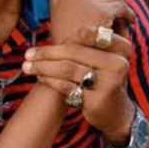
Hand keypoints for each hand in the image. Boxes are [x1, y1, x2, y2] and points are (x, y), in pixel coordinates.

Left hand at [23, 25, 135, 142]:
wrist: (116, 112)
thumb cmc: (103, 79)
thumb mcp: (103, 60)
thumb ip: (86, 46)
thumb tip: (54, 38)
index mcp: (121, 49)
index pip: (90, 35)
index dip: (68, 37)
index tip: (49, 42)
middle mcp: (118, 64)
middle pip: (74, 51)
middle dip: (47, 52)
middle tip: (28, 54)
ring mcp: (108, 83)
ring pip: (68, 68)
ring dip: (43, 66)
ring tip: (27, 66)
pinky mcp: (96, 100)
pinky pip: (66, 86)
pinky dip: (50, 80)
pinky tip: (41, 77)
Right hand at [49, 0, 135, 43]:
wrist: (67, 65)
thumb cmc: (68, 48)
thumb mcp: (65, 25)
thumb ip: (77, 11)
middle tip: (120, 10)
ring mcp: (85, 0)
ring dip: (120, 6)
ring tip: (126, 16)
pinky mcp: (101, 12)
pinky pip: (122, 8)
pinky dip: (128, 14)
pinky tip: (131, 21)